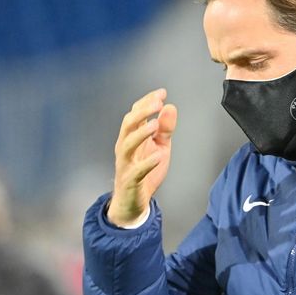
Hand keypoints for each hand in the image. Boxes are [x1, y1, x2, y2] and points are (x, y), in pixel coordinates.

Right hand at [107, 88, 176, 226]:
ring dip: (141, 133)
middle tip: (157, 103)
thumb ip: (165, 128)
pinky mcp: (130, 181)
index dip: (147, 101)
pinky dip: (147, 163)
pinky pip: (136, 171)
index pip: (135, 113)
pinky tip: (158, 157)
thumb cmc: (144, 171)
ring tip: (155, 125)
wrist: (133, 201)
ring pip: (127, 144)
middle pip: (128, 124)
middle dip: (142, 111)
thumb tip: (170, 107)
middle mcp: (125, 146)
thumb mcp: (159, 146)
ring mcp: (125, 163)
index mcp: (131, 136)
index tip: (162, 92)